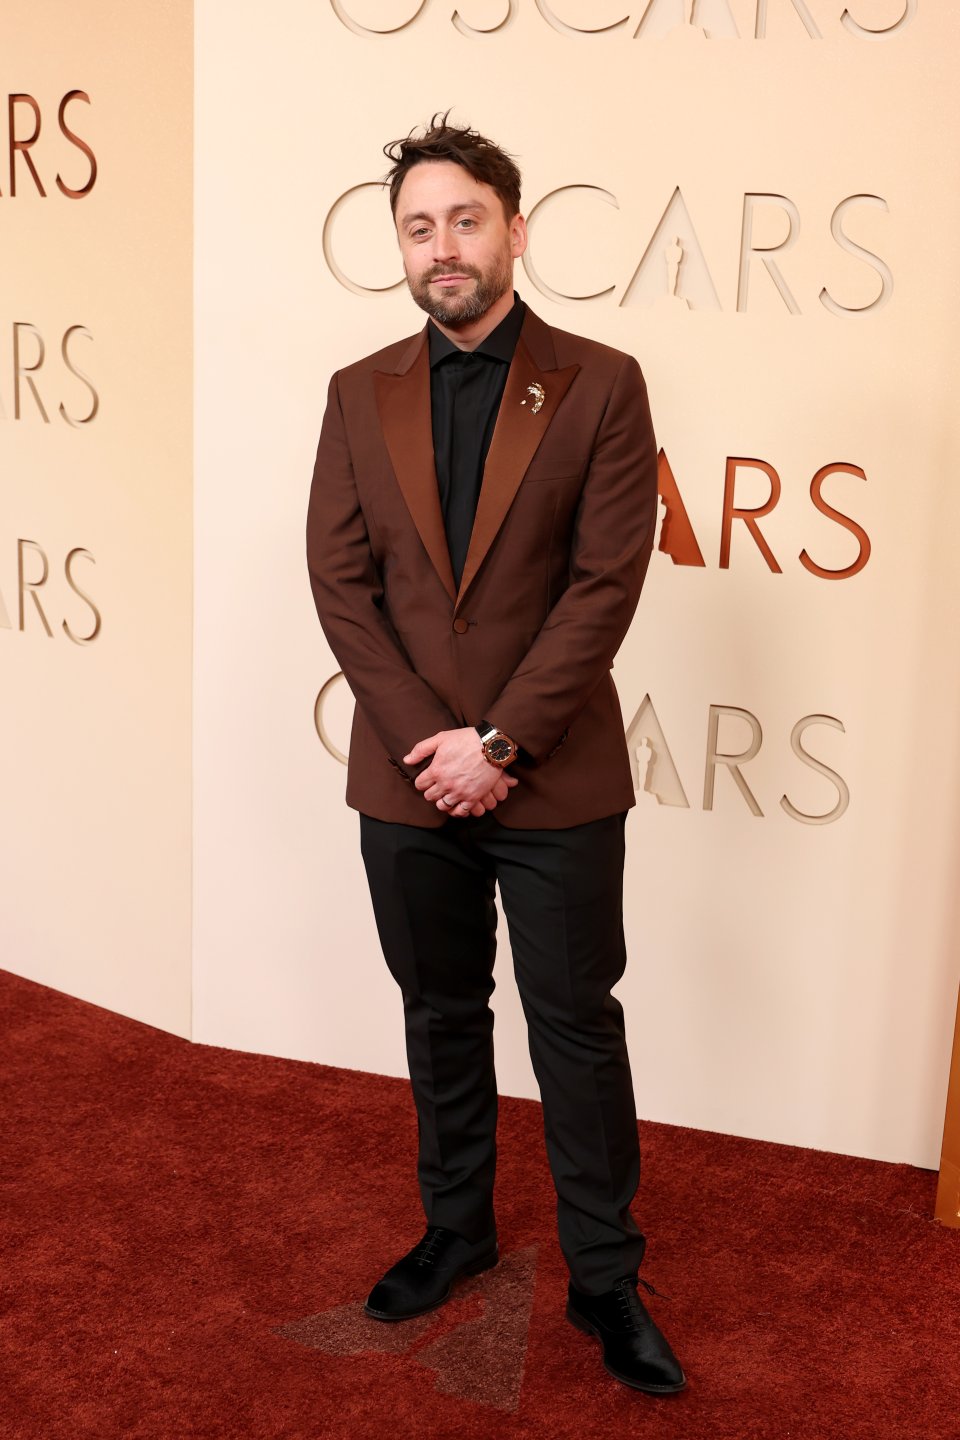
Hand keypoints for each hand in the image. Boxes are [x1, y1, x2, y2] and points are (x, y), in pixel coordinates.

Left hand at [404, 727, 518, 814]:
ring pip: (443, 806)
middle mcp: (446, 784)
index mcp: (436, 770)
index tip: (427, 779)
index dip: (422, 781)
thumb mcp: (441, 738)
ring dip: (442, 801)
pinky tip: (457, 804)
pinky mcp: (473, 797)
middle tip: (437, 786)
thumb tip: (407, 760)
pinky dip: (457, 810)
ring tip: (446, 795)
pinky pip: (460, 812)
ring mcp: (459, 792)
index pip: (420, 784)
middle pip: (430, 797)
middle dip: (431, 791)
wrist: (491, 745)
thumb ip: (421, 749)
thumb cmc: (466, 739)